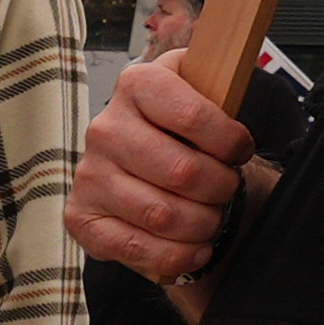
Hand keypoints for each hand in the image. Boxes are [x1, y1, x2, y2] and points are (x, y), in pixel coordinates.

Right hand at [67, 55, 258, 289]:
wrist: (144, 149)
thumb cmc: (181, 120)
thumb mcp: (202, 86)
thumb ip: (222, 82)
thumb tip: (238, 69)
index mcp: (138, 84)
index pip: (193, 116)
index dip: (230, 141)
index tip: (243, 150)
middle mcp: (105, 128)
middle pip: (182, 172)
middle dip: (220, 187)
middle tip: (230, 189)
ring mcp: (89, 174)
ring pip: (161, 214)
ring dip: (202, 224)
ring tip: (214, 218)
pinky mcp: (80, 217)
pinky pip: (134, 247)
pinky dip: (176, 255)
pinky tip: (197, 249)